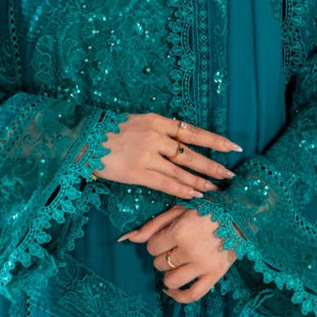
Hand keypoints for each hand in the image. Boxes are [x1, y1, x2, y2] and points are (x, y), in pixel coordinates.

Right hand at [93, 112, 241, 200]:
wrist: (84, 140)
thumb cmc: (109, 130)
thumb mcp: (137, 121)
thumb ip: (158, 130)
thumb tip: (180, 142)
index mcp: (156, 120)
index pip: (193, 131)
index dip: (215, 140)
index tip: (233, 146)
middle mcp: (155, 136)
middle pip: (191, 154)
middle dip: (213, 166)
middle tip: (230, 175)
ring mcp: (146, 155)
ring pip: (181, 172)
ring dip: (200, 182)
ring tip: (216, 189)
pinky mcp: (137, 172)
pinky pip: (165, 184)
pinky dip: (182, 190)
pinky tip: (195, 195)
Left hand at [118, 204, 237, 302]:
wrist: (237, 215)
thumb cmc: (205, 210)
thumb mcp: (177, 211)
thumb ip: (153, 225)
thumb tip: (129, 238)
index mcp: (179, 232)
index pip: (152, 248)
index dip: (156, 243)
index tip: (166, 238)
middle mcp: (190, 251)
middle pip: (160, 264)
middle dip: (163, 256)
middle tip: (175, 247)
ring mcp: (202, 265)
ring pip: (172, 280)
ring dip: (169, 273)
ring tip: (176, 263)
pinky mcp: (215, 275)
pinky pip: (192, 295)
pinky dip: (179, 296)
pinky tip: (172, 290)